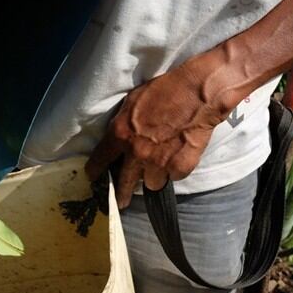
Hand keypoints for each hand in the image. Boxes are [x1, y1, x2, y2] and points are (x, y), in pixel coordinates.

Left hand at [86, 53, 233, 208]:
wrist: (198, 93)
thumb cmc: (165, 90)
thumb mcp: (132, 102)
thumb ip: (122, 125)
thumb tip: (117, 139)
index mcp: (120, 134)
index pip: (100, 161)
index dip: (95, 171)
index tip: (94, 177)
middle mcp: (136, 153)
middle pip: (123, 184)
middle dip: (120, 195)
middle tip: (120, 202)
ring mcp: (159, 163)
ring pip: (151, 183)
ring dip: (153, 176)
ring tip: (160, 164)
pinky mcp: (180, 168)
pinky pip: (173, 176)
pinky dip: (175, 170)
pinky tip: (179, 155)